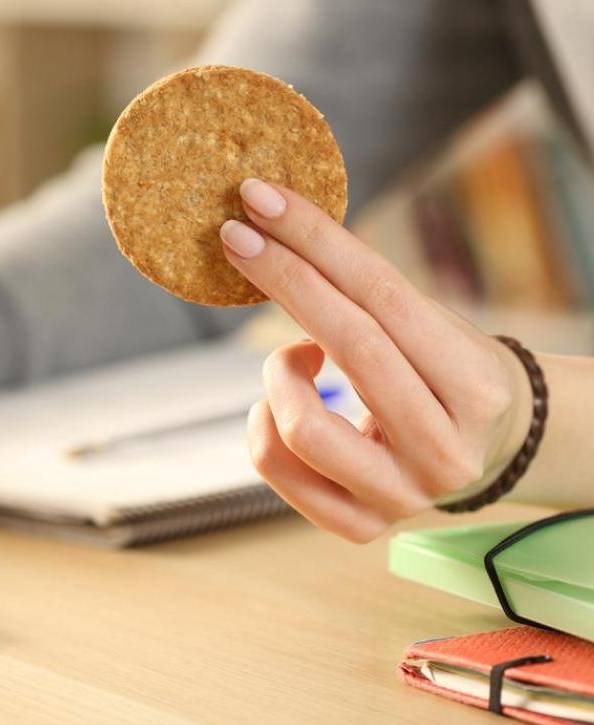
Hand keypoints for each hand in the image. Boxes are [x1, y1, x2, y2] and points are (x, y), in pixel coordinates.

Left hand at [220, 179, 532, 541]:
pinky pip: (276, 466)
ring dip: (276, 372)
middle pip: (346, 344)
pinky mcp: (360, 524)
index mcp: (474, 388)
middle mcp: (444, 450)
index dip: (315, 240)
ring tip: (296, 358)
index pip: (383, 295)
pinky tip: (285, 403)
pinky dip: (262, 423)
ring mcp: (402, 497)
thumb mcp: (432, 327)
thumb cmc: (445, 371)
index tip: (260, 199)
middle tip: (234, 234)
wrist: (490, 450)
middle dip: (281, 277)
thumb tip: (271, 229)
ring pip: (300, 424)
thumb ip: (367, 295)